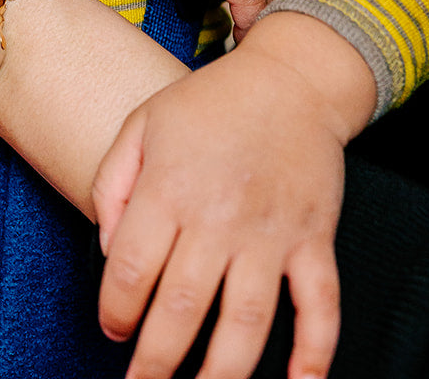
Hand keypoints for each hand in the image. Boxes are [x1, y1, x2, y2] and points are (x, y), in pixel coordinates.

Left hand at [92, 14, 376, 378]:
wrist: (290, 80)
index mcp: (170, 188)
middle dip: (156, 362)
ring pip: (247, 323)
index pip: (133, 270)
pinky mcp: (315, 241)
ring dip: (222, 374)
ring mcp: (272, 233)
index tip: (113, 329)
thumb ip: (111, 184)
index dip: (116, 311)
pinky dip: (314, 354)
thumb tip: (108, 251)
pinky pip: (320, 307)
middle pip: (183, 309)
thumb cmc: (208, 104)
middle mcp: (219, 217)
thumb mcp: (142, 124)